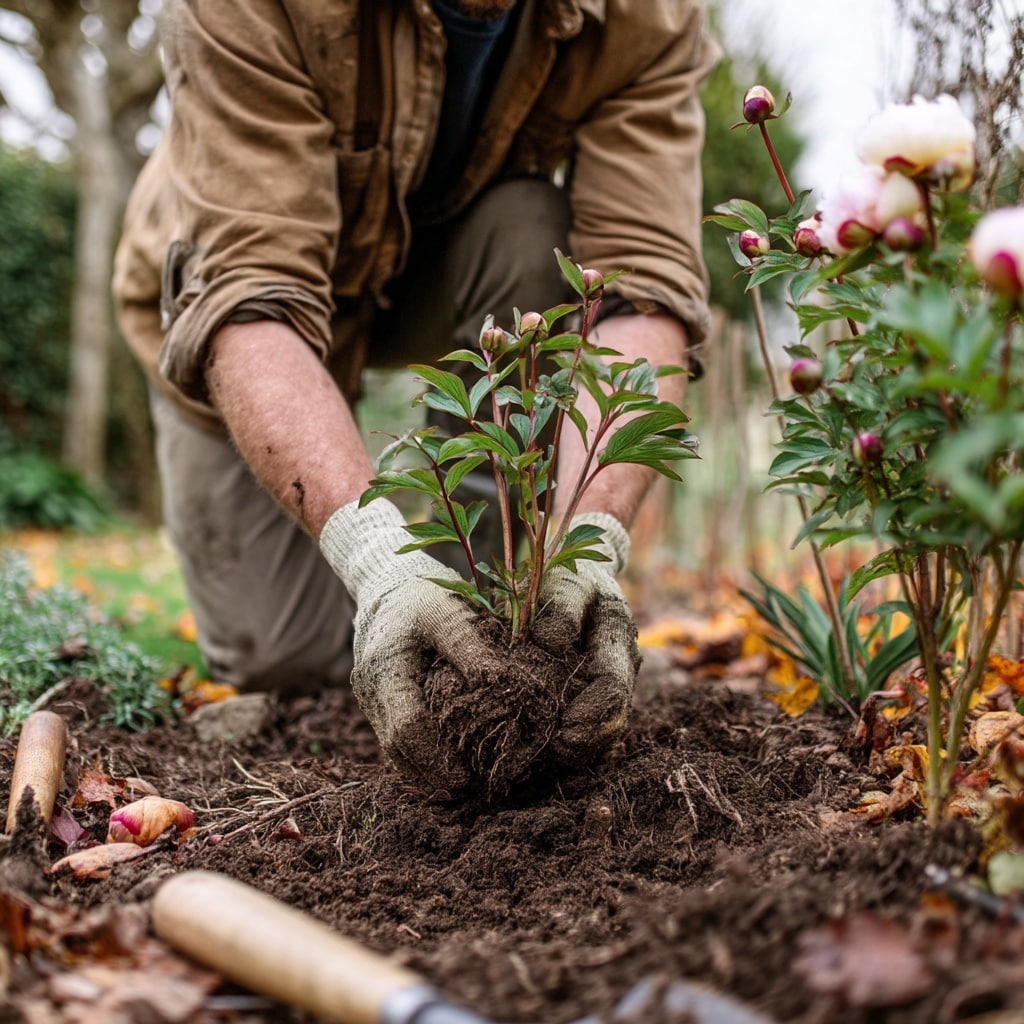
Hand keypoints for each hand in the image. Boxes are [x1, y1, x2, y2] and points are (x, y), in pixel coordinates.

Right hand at [320, 499, 497, 791]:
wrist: (387, 585)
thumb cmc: (423, 597)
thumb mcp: (449, 614)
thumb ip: (471, 649)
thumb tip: (501, 685)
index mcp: (385, 669)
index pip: (407, 727)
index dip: (436, 756)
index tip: (466, 774)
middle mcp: (371, 690)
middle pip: (397, 748)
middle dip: (432, 772)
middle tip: (469, 786)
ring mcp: (370, 699)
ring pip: (392, 749)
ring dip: (424, 770)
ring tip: (459, 783)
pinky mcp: (378, 701)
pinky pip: (393, 738)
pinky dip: (417, 756)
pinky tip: (443, 765)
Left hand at [533, 513, 640, 765]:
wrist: (581, 568)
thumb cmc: (564, 572)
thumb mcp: (561, 577)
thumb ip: (559, 606)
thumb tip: (551, 643)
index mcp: (615, 630)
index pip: (612, 684)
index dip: (591, 714)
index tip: (563, 731)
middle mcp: (622, 656)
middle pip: (616, 710)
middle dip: (590, 736)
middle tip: (558, 749)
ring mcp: (616, 672)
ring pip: (612, 719)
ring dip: (587, 742)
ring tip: (556, 753)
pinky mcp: (602, 684)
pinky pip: (600, 720)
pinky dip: (583, 738)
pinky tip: (557, 748)